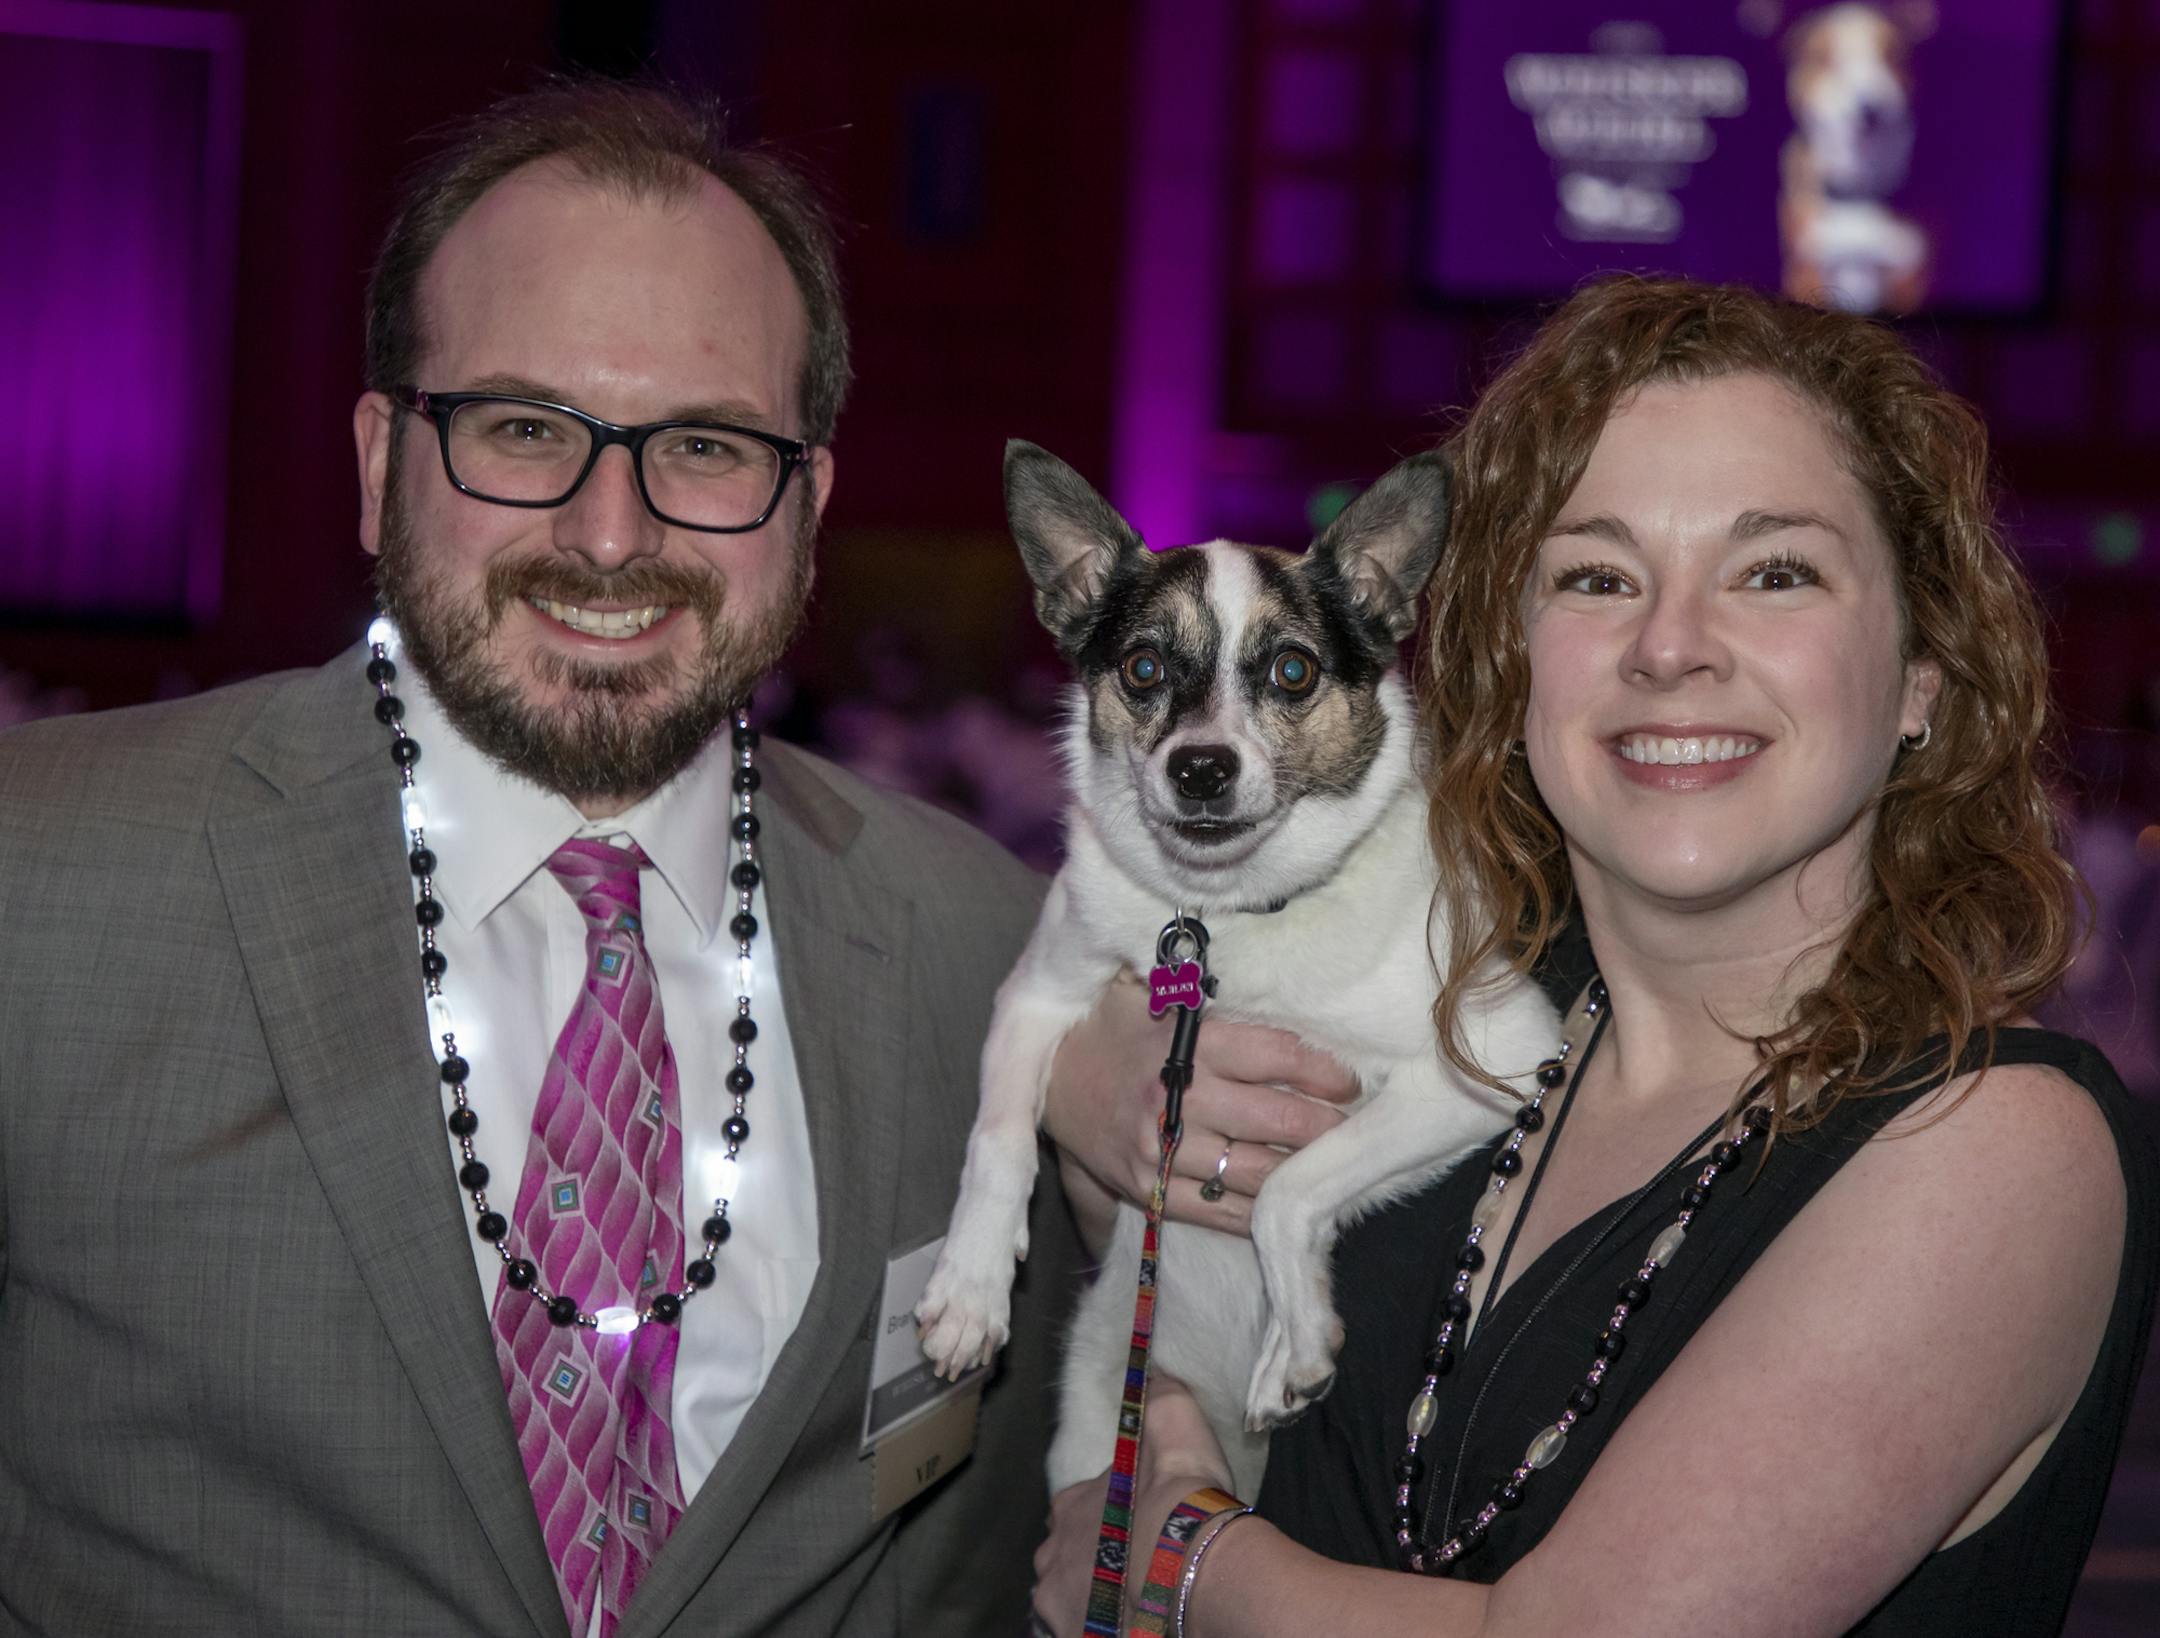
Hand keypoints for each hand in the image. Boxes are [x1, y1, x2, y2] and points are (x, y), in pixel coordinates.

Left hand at [1031, 1373, 1235, 1635]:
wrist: (1193, 1572)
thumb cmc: (1181, 1500)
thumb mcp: (1177, 1427)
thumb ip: (1162, 1399)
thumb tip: (1155, 1371)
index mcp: (1071, 1505)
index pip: (1077, 1509)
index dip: (1107, 1517)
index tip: (1135, 1525)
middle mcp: (1052, 1555)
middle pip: (1066, 1557)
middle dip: (1093, 1561)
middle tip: (1135, 1568)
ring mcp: (1057, 1604)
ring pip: (1069, 1598)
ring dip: (1093, 1596)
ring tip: (1134, 1600)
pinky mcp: (1071, 1636)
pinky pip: (1079, 1629)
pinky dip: (1098, 1625)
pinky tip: (1129, 1620)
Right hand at [1043, 973, 1357, 1236]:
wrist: (1045, 1082)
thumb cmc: (1111, 1029)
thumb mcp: (1150, 992)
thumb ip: (1203, 988)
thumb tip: (1268, 962)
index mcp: (1185, 1045)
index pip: (1274, 1055)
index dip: (1322, 1071)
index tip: (1349, 1081)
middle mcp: (1176, 1098)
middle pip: (1276, 1119)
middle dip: (1325, 1126)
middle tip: (1352, 1129)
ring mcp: (1160, 1150)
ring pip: (1253, 1172)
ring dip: (1299, 1172)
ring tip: (1328, 1168)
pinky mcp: (1147, 1190)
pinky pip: (1218, 1211)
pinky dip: (1257, 1212)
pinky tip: (1284, 1205)